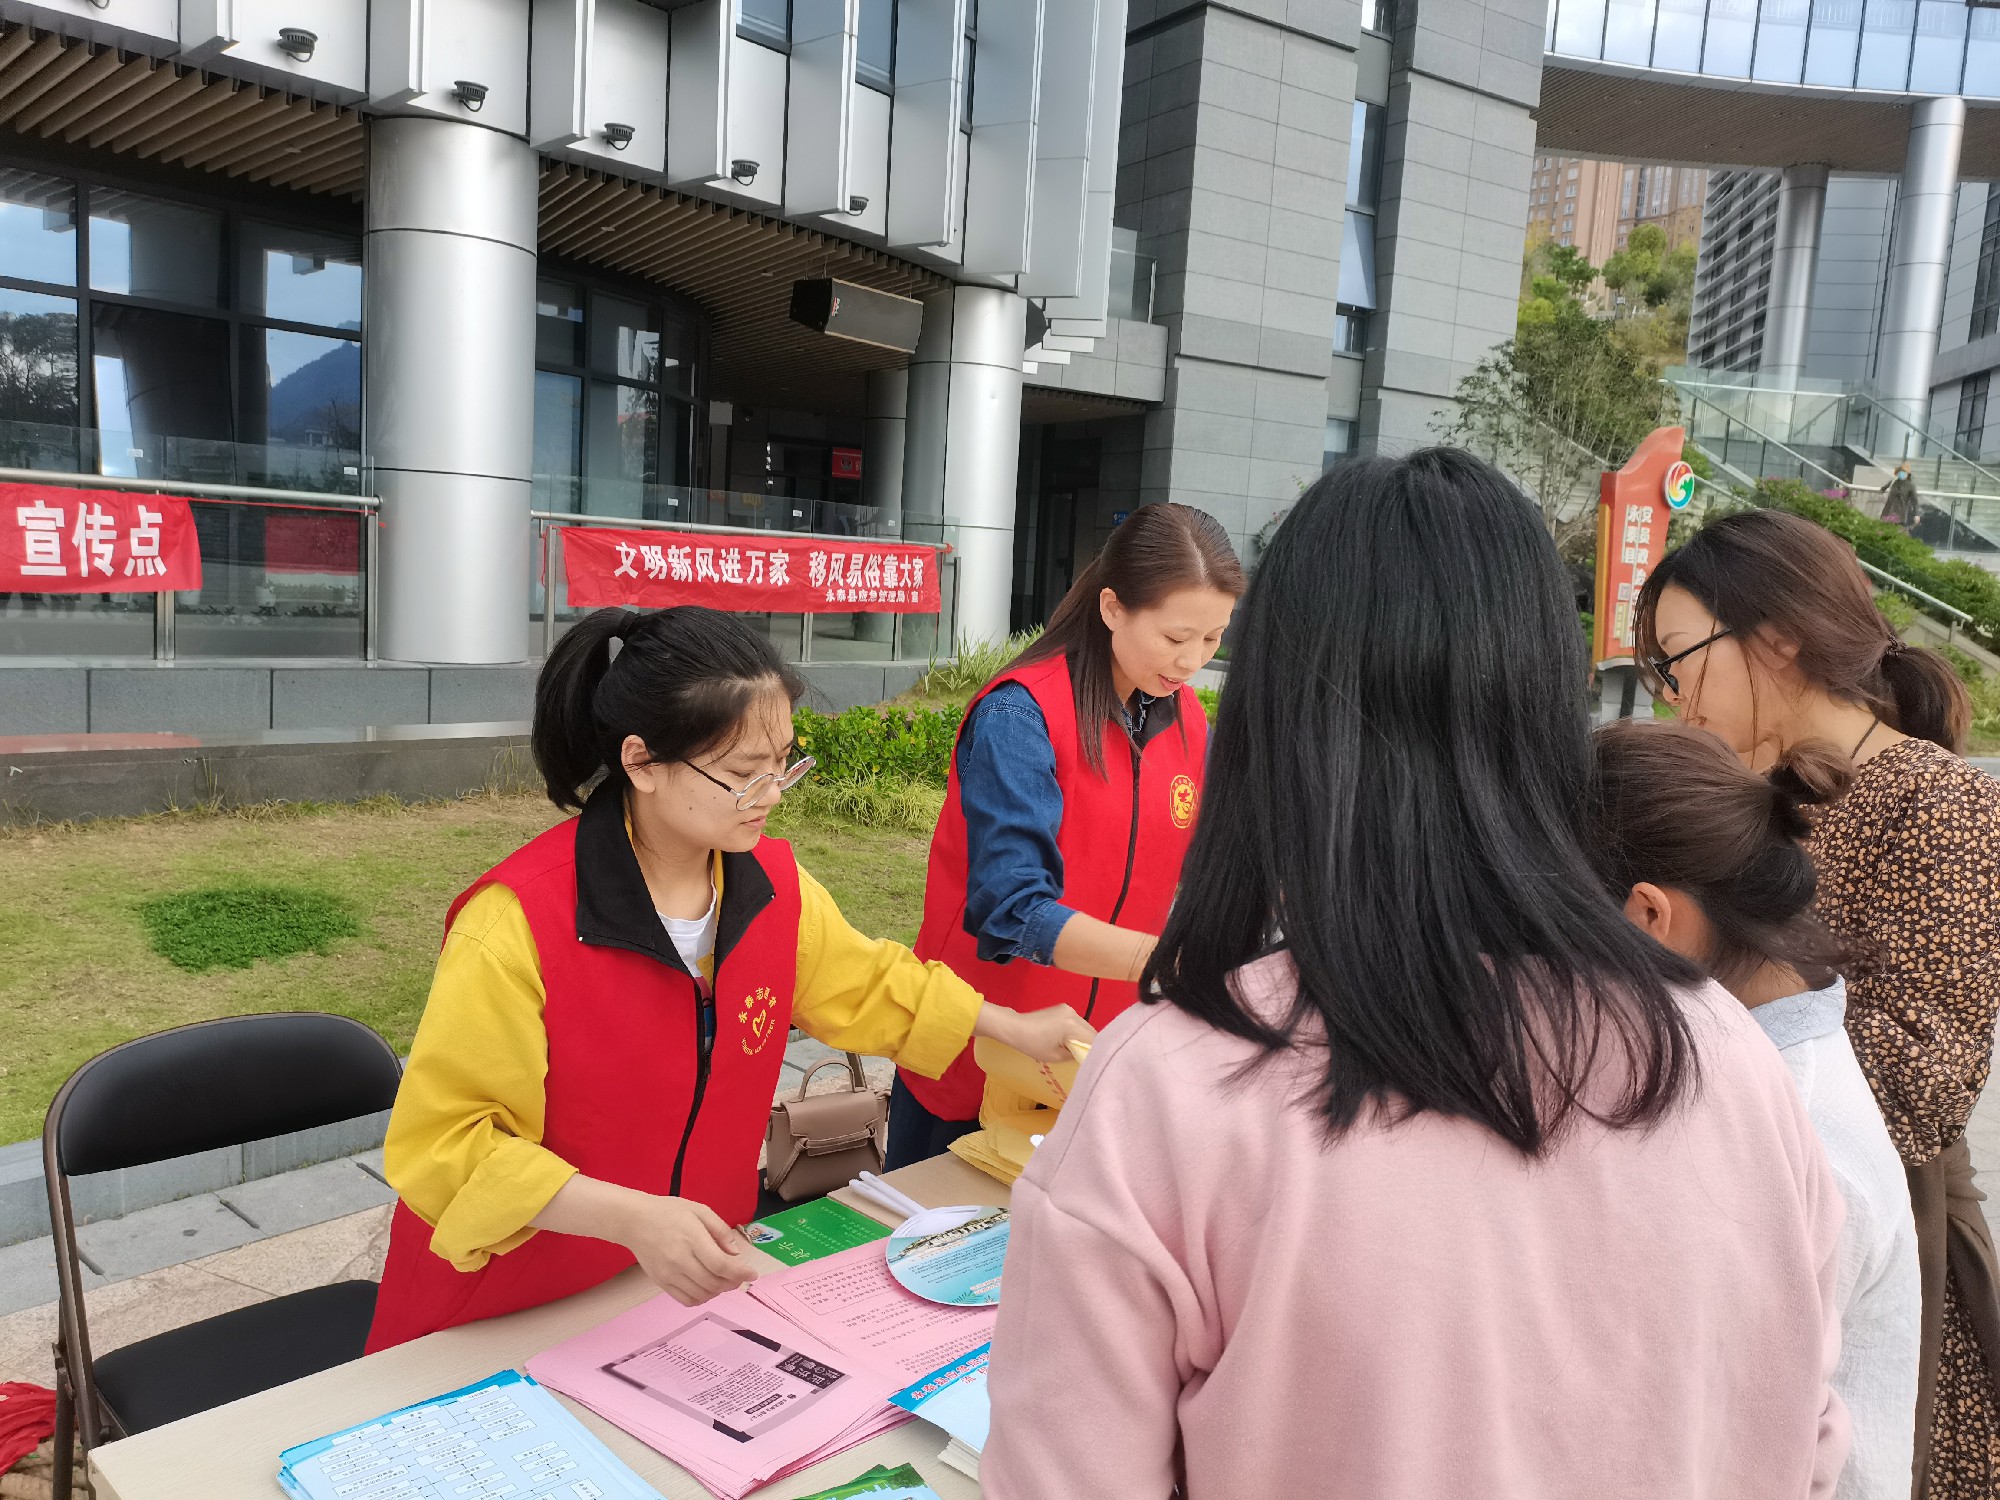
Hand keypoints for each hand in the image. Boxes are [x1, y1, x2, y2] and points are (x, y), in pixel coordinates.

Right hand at [619, 1194, 757, 1305]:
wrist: (634, 1221)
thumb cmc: (668, 1212)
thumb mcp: (699, 1210)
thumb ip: (720, 1230)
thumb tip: (735, 1253)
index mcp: (692, 1239)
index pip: (721, 1265)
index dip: (740, 1273)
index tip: (752, 1274)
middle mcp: (680, 1260)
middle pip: (714, 1283)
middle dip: (733, 1283)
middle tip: (740, 1276)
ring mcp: (669, 1274)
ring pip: (702, 1295)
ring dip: (718, 1291)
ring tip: (724, 1281)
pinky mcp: (661, 1283)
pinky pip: (686, 1300)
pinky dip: (701, 1298)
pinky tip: (706, 1287)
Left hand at [976, 1002, 1096, 1063]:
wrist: (1016, 1027)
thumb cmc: (1033, 1044)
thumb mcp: (1055, 1056)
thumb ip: (1074, 1055)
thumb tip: (1082, 1054)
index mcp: (1072, 1026)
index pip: (1093, 1039)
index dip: (1093, 1050)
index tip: (1089, 1059)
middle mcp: (1073, 1014)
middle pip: (1091, 1031)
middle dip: (1089, 1043)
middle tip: (1082, 1055)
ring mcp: (1068, 1009)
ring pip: (1084, 1025)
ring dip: (1082, 1036)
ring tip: (1073, 1047)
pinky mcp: (1063, 1007)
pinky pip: (1076, 1021)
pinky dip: (1076, 1030)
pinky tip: (1066, 1038)